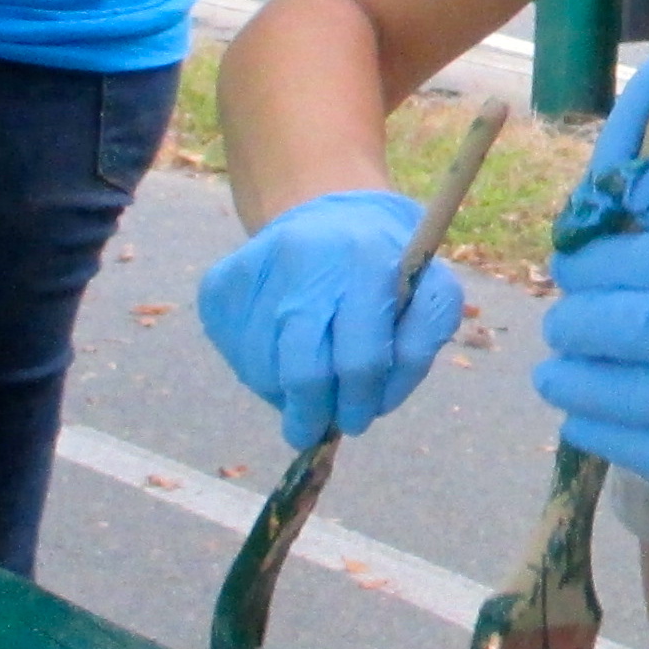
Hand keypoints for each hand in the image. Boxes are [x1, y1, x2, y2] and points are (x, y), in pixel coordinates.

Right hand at [200, 188, 467, 447]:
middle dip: (312, 414)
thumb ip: (418, 348)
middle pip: (302, 370)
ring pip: (261, 368)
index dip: (358, 402)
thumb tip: (378, 401)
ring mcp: (254, 269)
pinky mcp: (218, 284)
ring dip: (283, 393)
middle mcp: (304, 257)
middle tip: (313, 429)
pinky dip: (257, 370)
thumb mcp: (430, 295)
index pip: (359, 358)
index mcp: (366, 260)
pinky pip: (233, 352)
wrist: (330, 219)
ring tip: (303, 383)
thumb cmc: (386, 270)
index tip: (355, 423)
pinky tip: (278, 353)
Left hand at [536, 229, 648, 549]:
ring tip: (555, 373)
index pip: (636, 253)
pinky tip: (582, 420)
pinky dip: (596, 427)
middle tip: (562, 325)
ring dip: (569, 376)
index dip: (592, 263)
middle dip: (573, 320)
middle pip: (606, 316)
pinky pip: (632, 442)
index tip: (577, 270)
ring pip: (605, 382)